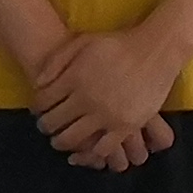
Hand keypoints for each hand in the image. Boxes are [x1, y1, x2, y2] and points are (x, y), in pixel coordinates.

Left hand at [30, 27, 182, 166]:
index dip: (38, 107)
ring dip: (62, 142)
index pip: (44, 101)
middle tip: (47, 128)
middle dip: (46, 127)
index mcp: (75, 78)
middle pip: (55, 122)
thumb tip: (38, 83)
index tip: (40, 110)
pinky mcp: (125, 126)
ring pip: (73, 139)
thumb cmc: (117, 43)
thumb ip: (57, 60)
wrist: (155, 50)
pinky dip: (91, 151)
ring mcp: (106, 115)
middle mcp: (87, 99)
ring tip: (62, 140)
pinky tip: (88, 146)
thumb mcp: (83, 42)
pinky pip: (102, 148)